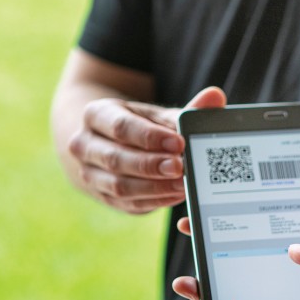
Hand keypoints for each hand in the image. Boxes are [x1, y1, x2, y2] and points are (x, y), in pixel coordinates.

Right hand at [66, 87, 225, 213]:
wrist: (107, 144)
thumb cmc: (140, 127)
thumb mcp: (157, 115)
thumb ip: (186, 110)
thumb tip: (215, 96)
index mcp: (97, 115)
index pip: (121, 126)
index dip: (150, 137)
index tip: (179, 142)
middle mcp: (84, 144)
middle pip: (116, 159)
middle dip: (151, 165)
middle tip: (181, 168)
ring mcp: (89, 173)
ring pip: (119, 186)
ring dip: (153, 188)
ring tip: (182, 186)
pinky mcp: (103, 196)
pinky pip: (127, 203)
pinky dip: (153, 201)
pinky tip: (174, 196)